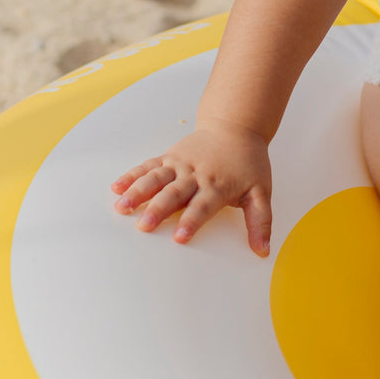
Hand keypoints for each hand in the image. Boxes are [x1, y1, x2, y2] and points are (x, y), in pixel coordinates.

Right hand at [110, 116, 272, 255]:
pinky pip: (148, 166)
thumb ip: (261, 221)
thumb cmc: (249, 163)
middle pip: (175, 194)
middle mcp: (196, 175)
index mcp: (218, 186)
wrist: (237, 128)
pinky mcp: (170, 157)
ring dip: (138, 192)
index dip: (192, 221)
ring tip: (122, 207)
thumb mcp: (261, 191)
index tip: (179, 238)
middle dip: (159, 210)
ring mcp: (180, 164)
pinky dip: (132, 176)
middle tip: (144, 226)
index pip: (203, 206)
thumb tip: (263, 250)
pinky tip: (116, 187)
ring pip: (156, 178)